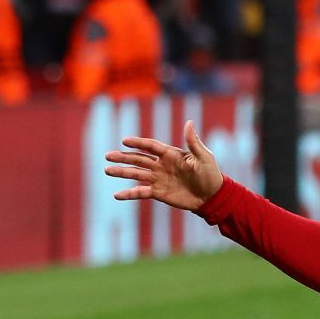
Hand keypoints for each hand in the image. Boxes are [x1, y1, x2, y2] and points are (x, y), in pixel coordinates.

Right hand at [104, 119, 222, 211]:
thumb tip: (189, 122)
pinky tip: (117, 195)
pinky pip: (141, 192)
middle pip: (138, 159)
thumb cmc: (210, 174)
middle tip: (108, 155)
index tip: (124, 141)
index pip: (151, 146)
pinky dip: (129, 194)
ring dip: (122, 172)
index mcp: (171, 154)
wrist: (212, 196)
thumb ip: (193, 142)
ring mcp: (158, 179)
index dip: (138, 143)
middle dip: (123, 157)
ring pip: (136, 174)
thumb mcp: (203, 157)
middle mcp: (161, 165)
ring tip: (107, 170)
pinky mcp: (158, 192)